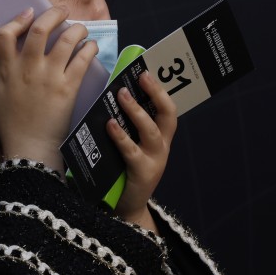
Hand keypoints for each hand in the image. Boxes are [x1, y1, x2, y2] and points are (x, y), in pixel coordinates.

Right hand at [0, 6, 98, 171]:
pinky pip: (82, 60)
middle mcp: (28, 69)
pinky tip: (90, 47)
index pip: (6, 34)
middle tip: (61, 11)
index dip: (18, 19)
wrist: (29, 145)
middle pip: (41, 30)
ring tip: (79, 29)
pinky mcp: (68, 88)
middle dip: (54, 14)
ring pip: (67, 40)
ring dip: (76, 29)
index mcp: (7, 69)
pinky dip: (89, 48)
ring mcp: (50, 77)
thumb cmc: (8, 121)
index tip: (28, 12)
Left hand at [107, 70, 177, 231]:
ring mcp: (154, 159)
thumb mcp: (129, 143)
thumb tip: (108, 94)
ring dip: (137, 111)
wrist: (126, 206)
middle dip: (156, 93)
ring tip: (122, 94)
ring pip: (151, 131)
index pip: (166, 107)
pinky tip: (110, 125)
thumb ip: (125, 124)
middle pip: (167, 115)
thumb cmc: (123, 168)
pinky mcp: (142, 173)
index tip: (148, 69)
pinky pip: (131, 151)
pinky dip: (121, 136)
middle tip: (142, 76)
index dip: (160, 89)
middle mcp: (161, 146)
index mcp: (160, 136)